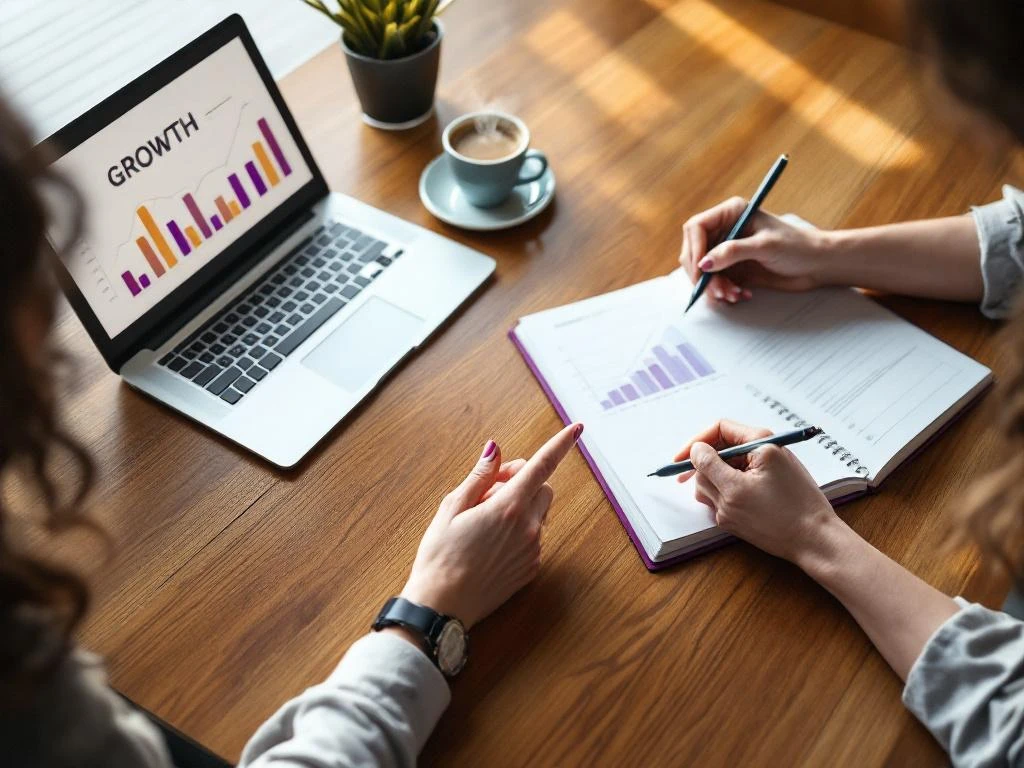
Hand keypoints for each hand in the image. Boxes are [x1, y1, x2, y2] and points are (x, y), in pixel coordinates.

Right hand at [400, 423, 582, 628]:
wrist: (441, 607)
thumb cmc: (439, 556)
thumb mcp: (451, 508)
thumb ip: (480, 476)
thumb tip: (495, 450)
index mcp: (509, 508)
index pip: (542, 466)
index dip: (562, 444)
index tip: (578, 428)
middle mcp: (528, 528)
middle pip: (542, 488)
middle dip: (522, 481)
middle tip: (489, 490)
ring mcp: (532, 550)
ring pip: (538, 513)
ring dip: (519, 507)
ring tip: (483, 522)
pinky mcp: (530, 569)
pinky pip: (533, 538)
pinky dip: (518, 531)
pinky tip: (489, 544)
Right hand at [673, 419, 837, 565]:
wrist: (816, 543)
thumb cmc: (780, 518)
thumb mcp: (735, 492)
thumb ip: (710, 466)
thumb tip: (695, 450)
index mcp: (759, 443)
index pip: (718, 430)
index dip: (694, 444)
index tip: (678, 462)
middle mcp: (762, 452)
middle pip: (718, 454)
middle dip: (708, 478)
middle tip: (710, 499)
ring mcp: (764, 471)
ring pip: (724, 475)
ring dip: (719, 495)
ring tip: (733, 514)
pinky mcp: (765, 489)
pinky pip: (736, 490)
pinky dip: (731, 503)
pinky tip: (743, 520)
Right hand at [678, 197, 830, 301]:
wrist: (817, 265)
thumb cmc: (797, 246)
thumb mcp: (765, 246)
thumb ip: (733, 252)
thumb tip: (705, 263)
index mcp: (731, 213)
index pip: (696, 228)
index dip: (694, 249)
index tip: (702, 270)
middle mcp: (725, 230)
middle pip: (695, 252)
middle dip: (703, 274)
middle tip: (716, 290)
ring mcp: (727, 251)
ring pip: (703, 271)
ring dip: (714, 287)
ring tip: (732, 295)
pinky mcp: (733, 268)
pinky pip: (715, 282)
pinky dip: (723, 292)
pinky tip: (740, 295)